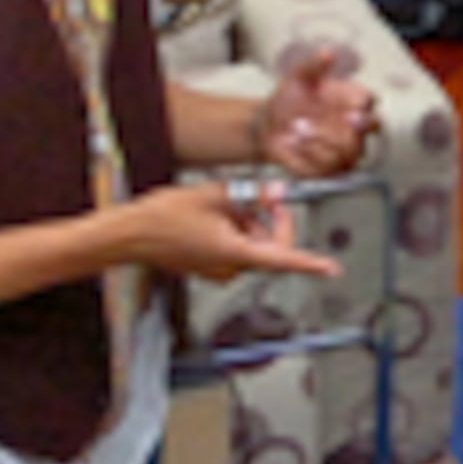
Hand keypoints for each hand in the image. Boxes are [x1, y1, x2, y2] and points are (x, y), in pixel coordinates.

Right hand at [112, 177, 340, 283]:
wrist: (131, 234)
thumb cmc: (166, 215)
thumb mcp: (215, 195)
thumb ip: (251, 196)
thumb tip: (277, 192)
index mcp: (235, 252)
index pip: (282, 258)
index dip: (310, 263)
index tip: (331, 269)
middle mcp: (229, 268)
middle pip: (269, 249)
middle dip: (271, 222)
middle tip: (265, 197)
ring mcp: (217, 271)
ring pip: (251, 247)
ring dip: (249, 225)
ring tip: (226, 203)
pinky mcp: (207, 268)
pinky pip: (233, 250)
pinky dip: (233, 232)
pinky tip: (215, 215)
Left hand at [258, 42, 377, 177]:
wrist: (268, 124)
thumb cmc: (290, 99)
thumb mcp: (298, 78)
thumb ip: (314, 66)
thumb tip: (328, 51)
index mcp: (352, 103)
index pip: (370, 101)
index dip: (364, 102)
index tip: (352, 102)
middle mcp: (354, 128)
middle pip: (367, 130)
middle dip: (348, 126)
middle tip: (324, 119)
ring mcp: (344, 151)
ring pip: (349, 153)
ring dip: (323, 141)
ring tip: (298, 130)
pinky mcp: (328, 171)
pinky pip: (327, 169)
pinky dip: (308, 156)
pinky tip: (293, 144)